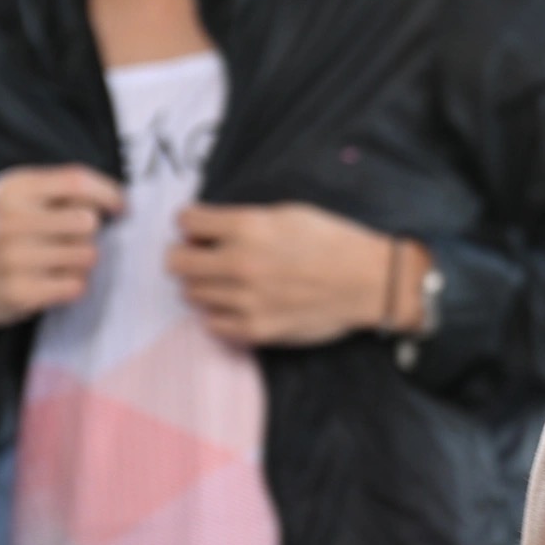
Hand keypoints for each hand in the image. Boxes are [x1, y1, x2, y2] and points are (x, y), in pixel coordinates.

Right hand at [0, 166, 124, 325]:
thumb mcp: (16, 194)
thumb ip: (59, 189)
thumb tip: (117, 200)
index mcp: (12, 188)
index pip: (77, 181)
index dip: (108, 194)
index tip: (121, 207)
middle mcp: (11, 221)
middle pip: (88, 222)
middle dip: (89, 232)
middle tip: (73, 238)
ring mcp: (13, 258)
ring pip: (87, 256)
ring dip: (81, 260)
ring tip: (58, 260)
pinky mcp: (19, 293)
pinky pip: (76, 286)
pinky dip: (72, 285)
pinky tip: (52, 281)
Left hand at [169, 203, 419, 347]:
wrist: (368, 282)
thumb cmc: (332, 241)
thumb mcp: (287, 213)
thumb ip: (243, 221)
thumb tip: (208, 231)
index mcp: (248, 227)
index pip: (186, 221)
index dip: (192, 225)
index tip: (201, 231)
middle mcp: (240, 263)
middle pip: (176, 262)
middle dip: (186, 256)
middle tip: (205, 258)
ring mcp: (246, 300)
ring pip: (192, 294)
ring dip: (206, 286)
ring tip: (232, 283)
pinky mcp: (256, 330)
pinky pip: (212, 324)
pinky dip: (221, 315)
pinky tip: (241, 305)